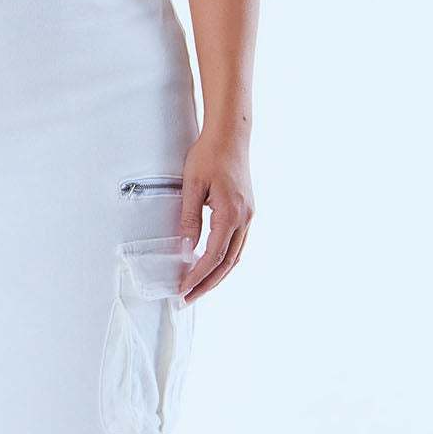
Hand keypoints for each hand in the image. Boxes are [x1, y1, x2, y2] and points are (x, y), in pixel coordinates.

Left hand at [178, 129, 253, 303]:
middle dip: (208, 284)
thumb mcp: (192, 186)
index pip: (213, 256)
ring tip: (199, 288)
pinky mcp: (248, 211)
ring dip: (218, 275)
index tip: (183, 288)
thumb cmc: (209, 155)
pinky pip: (238, 244)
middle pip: (228, 263)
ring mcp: (249, 215)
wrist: (230, 135)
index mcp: (231, 214)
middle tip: (188, 298)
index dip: (198, 275)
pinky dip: (225, 260)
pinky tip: (212, 265)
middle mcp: (245, 218)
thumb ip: (188, 218)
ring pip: (236, 256)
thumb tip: (185, 247)